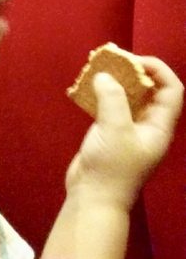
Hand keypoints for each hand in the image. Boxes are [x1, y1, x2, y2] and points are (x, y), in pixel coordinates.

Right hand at [65, 55, 182, 210]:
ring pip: (128, 98)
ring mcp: (128, 130)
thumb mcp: (115, 129)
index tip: (134, 60)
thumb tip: (105, 76)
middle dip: (134, 73)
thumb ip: (112, 99)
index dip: (158, 70)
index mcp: (159, 127)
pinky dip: (101, 94)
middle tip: (114, 61)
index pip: (171, 90)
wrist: (93, 198)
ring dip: (116, 82)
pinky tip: (87, 87)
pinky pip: (110, 107)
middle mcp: (148, 126)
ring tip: (99, 68)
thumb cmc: (112, 167)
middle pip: (150, 91)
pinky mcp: (109, 134)